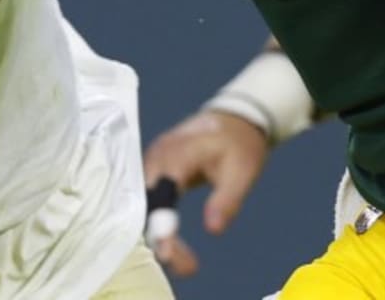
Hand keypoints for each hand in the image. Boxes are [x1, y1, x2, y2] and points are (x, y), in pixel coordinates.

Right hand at [143, 110, 269, 276]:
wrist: (233, 118)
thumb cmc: (238, 144)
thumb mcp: (242, 172)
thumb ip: (226, 200)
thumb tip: (212, 231)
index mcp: (177, 153)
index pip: (161, 193)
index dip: (160, 226)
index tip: (170, 256)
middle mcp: (157, 156)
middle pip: (145, 201)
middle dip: (158, 237)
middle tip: (186, 266)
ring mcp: (153, 161)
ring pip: (142, 201)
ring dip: (157, 232)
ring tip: (184, 261)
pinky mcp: (154, 168)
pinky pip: (147, 197)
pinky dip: (156, 221)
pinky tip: (171, 243)